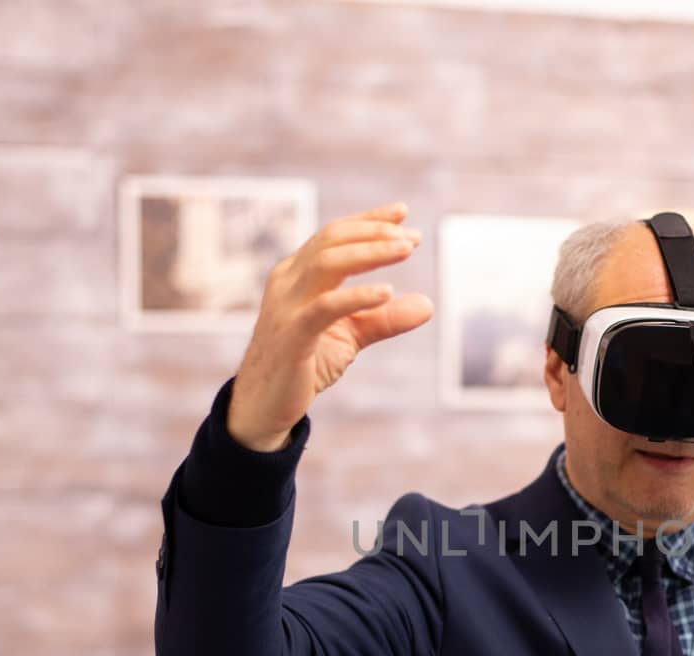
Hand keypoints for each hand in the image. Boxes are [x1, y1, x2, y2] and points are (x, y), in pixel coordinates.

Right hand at [226, 202, 433, 450]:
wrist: (265, 405)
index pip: (333, 235)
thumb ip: (385, 319)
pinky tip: (387, 291)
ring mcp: (286, 306)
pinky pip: (325, 307)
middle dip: (374, 233)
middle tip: (412, 238)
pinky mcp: (292, 335)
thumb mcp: (350, 336)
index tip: (403, 213)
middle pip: (332, 240)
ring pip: (327, 263)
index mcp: (297, 274)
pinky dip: (357, 295)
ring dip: (370, 252)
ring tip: (406, 250)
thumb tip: (428, 305)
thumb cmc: (305, 364)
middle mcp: (288, 281)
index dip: (369, 220)